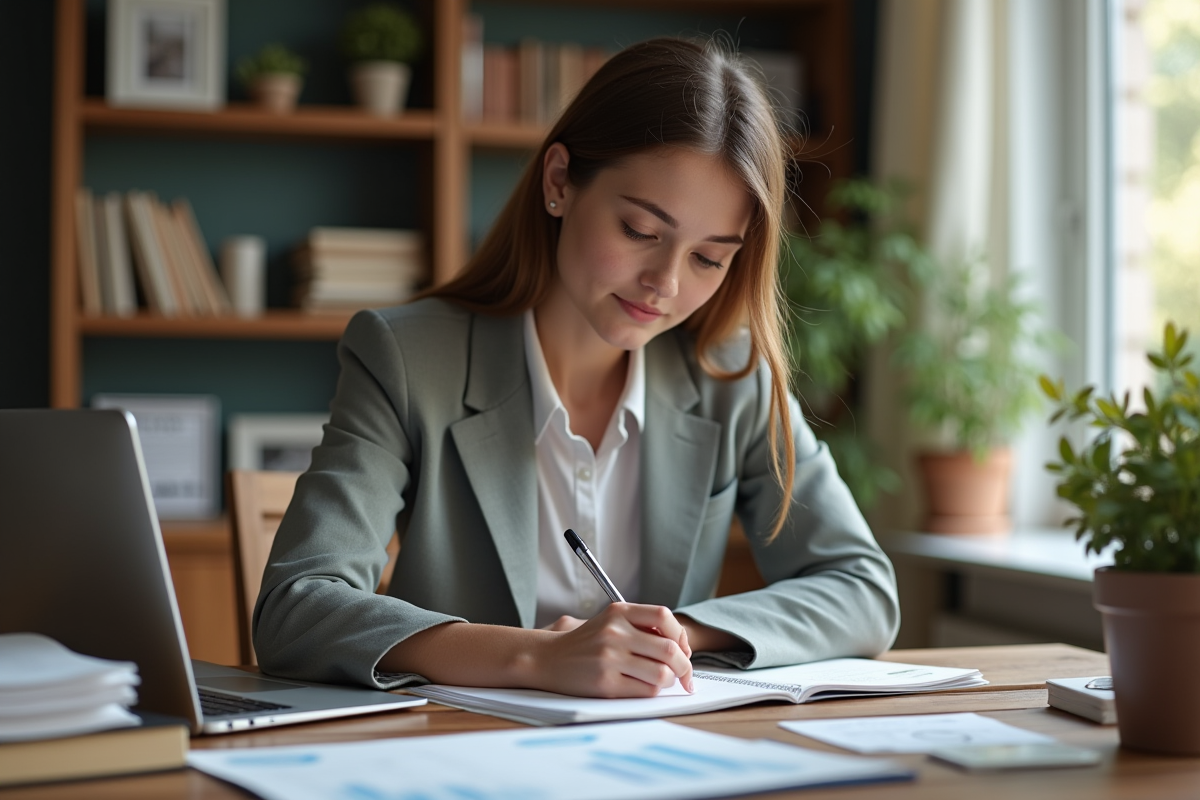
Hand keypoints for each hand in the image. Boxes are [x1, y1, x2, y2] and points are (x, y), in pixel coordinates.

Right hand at [527, 603, 693, 697]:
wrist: (546, 658)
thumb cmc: (584, 642)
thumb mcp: (610, 621)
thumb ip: (641, 626)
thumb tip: (681, 644)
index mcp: (618, 612)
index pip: (664, 617)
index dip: (681, 636)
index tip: (683, 649)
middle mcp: (615, 632)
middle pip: (669, 650)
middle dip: (684, 666)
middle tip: (685, 675)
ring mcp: (609, 658)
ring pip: (662, 674)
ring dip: (669, 681)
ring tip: (662, 682)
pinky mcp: (605, 684)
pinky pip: (645, 691)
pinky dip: (652, 692)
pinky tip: (644, 688)